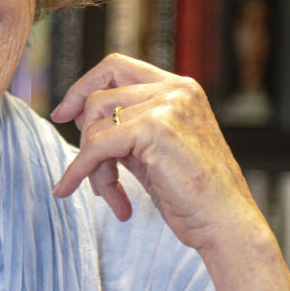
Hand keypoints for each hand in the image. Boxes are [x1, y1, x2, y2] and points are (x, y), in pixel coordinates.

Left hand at [51, 54, 268, 257]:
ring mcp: (167, 106)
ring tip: (108, 193)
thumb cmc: (194, 197)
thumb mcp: (154, 151)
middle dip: (86, 138)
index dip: (83, 86)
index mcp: (180, 89)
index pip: (117, 67)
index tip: (63, 113)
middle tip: (90, 174)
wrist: (226, 223)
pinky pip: (96, 146)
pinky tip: (67, 188)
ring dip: (91, 164)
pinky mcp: (155, 129)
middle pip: (99, 96)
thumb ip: (125, 128)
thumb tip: (79, 117)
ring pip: (95, 123)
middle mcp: (176, 90)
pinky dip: (78, 170)